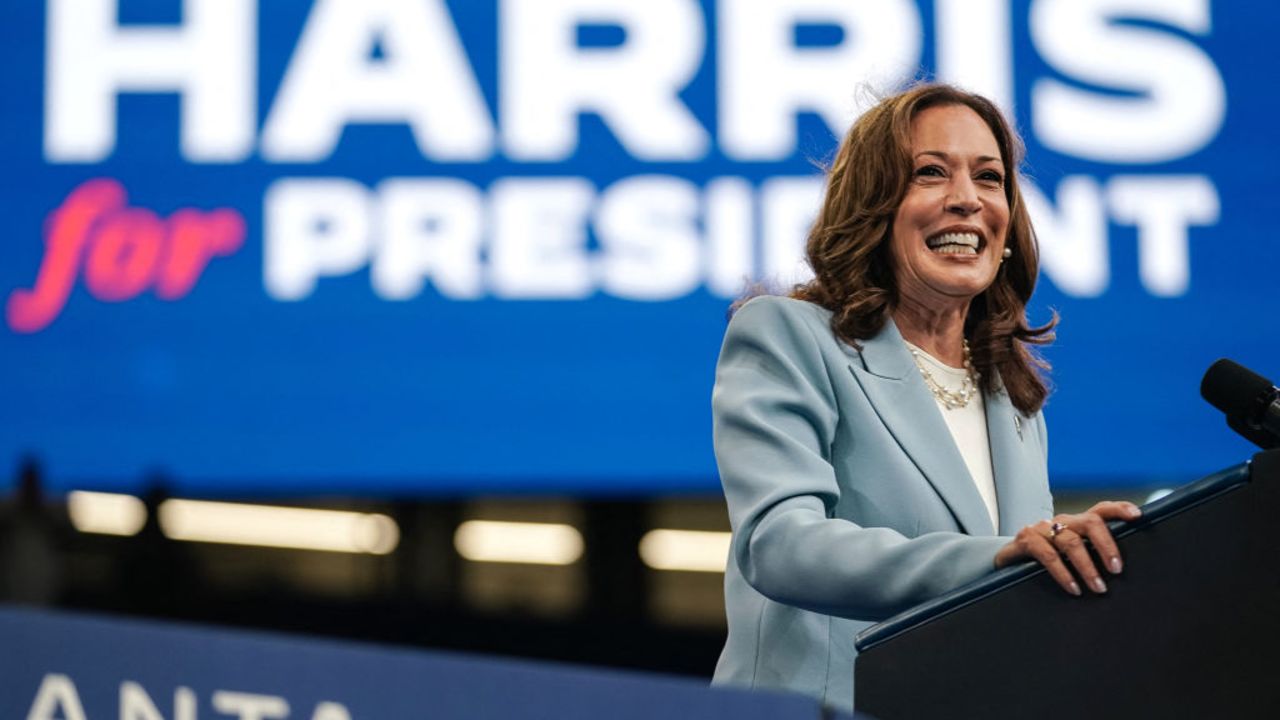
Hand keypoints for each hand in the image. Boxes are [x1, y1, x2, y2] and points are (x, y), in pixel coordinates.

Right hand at [994, 501, 1142, 595]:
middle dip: (1107, 545)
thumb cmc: (1044, 561)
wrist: (1007, 563)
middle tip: (1117, 570)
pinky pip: (1047, 555)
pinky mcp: (1025, 540)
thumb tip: (1119, 572)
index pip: (1101, 510)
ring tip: (1099, 587)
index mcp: (1076, 523)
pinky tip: (1074, 588)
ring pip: (1071, 541)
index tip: (1137, 516)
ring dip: (1087, 566)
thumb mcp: (1069, 556)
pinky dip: (1063, 573)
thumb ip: (1089, 556)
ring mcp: (1042, 528)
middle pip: (1090, 522)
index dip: (1119, 509)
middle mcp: (1061, 522)